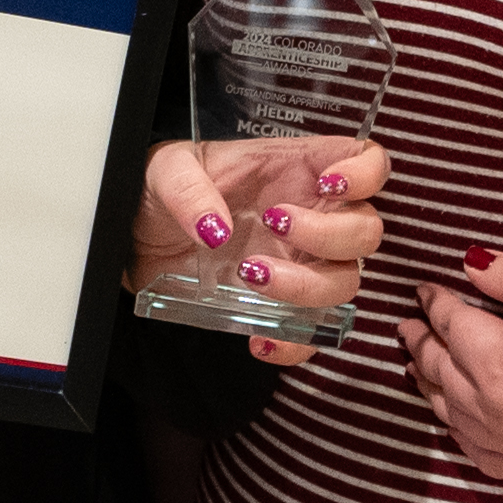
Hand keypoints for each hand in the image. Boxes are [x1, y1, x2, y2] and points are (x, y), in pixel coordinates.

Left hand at [129, 137, 390, 367]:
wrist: (136, 238)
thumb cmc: (161, 191)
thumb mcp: (164, 170)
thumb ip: (187, 188)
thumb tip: (215, 230)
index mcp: (296, 168)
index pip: (365, 159)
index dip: (366, 170)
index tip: (331, 184)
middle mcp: (311, 214)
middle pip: (366, 229)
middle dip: (329, 234)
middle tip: (275, 225)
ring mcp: (300, 262)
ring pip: (347, 281)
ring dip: (308, 286)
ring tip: (250, 275)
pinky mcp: (281, 305)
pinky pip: (313, 332)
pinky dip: (295, 343)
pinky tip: (260, 338)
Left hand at [401, 247, 502, 485]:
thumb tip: (470, 264)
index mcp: (494, 359)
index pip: (451, 324)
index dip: (435, 302)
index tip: (425, 289)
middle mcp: (492, 406)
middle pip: (440, 370)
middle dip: (421, 344)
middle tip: (407, 328)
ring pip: (452, 415)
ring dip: (430, 389)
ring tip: (417, 372)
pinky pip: (483, 457)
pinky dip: (462, 439)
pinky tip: (460, 430)